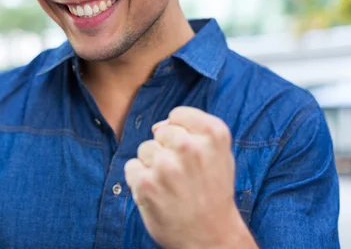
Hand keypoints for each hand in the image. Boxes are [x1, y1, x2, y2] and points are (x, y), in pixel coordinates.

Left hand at [124, 107, 255, 248]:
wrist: (210, 237)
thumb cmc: (213, 191)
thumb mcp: (218, 153)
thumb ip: (193, 129)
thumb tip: (158, 126)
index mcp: (213, 134)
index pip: (178, 114)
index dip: (181, 132)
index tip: (190, 153)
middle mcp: (190, 147)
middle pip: (160, 132)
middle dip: (166, 149)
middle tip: (182, 174)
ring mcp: (166, 166)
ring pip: (145, 149)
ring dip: (152, 166)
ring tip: (171, 186)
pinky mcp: (145, 184)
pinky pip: (132, 167)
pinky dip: (140, 181)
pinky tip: (158, 194)